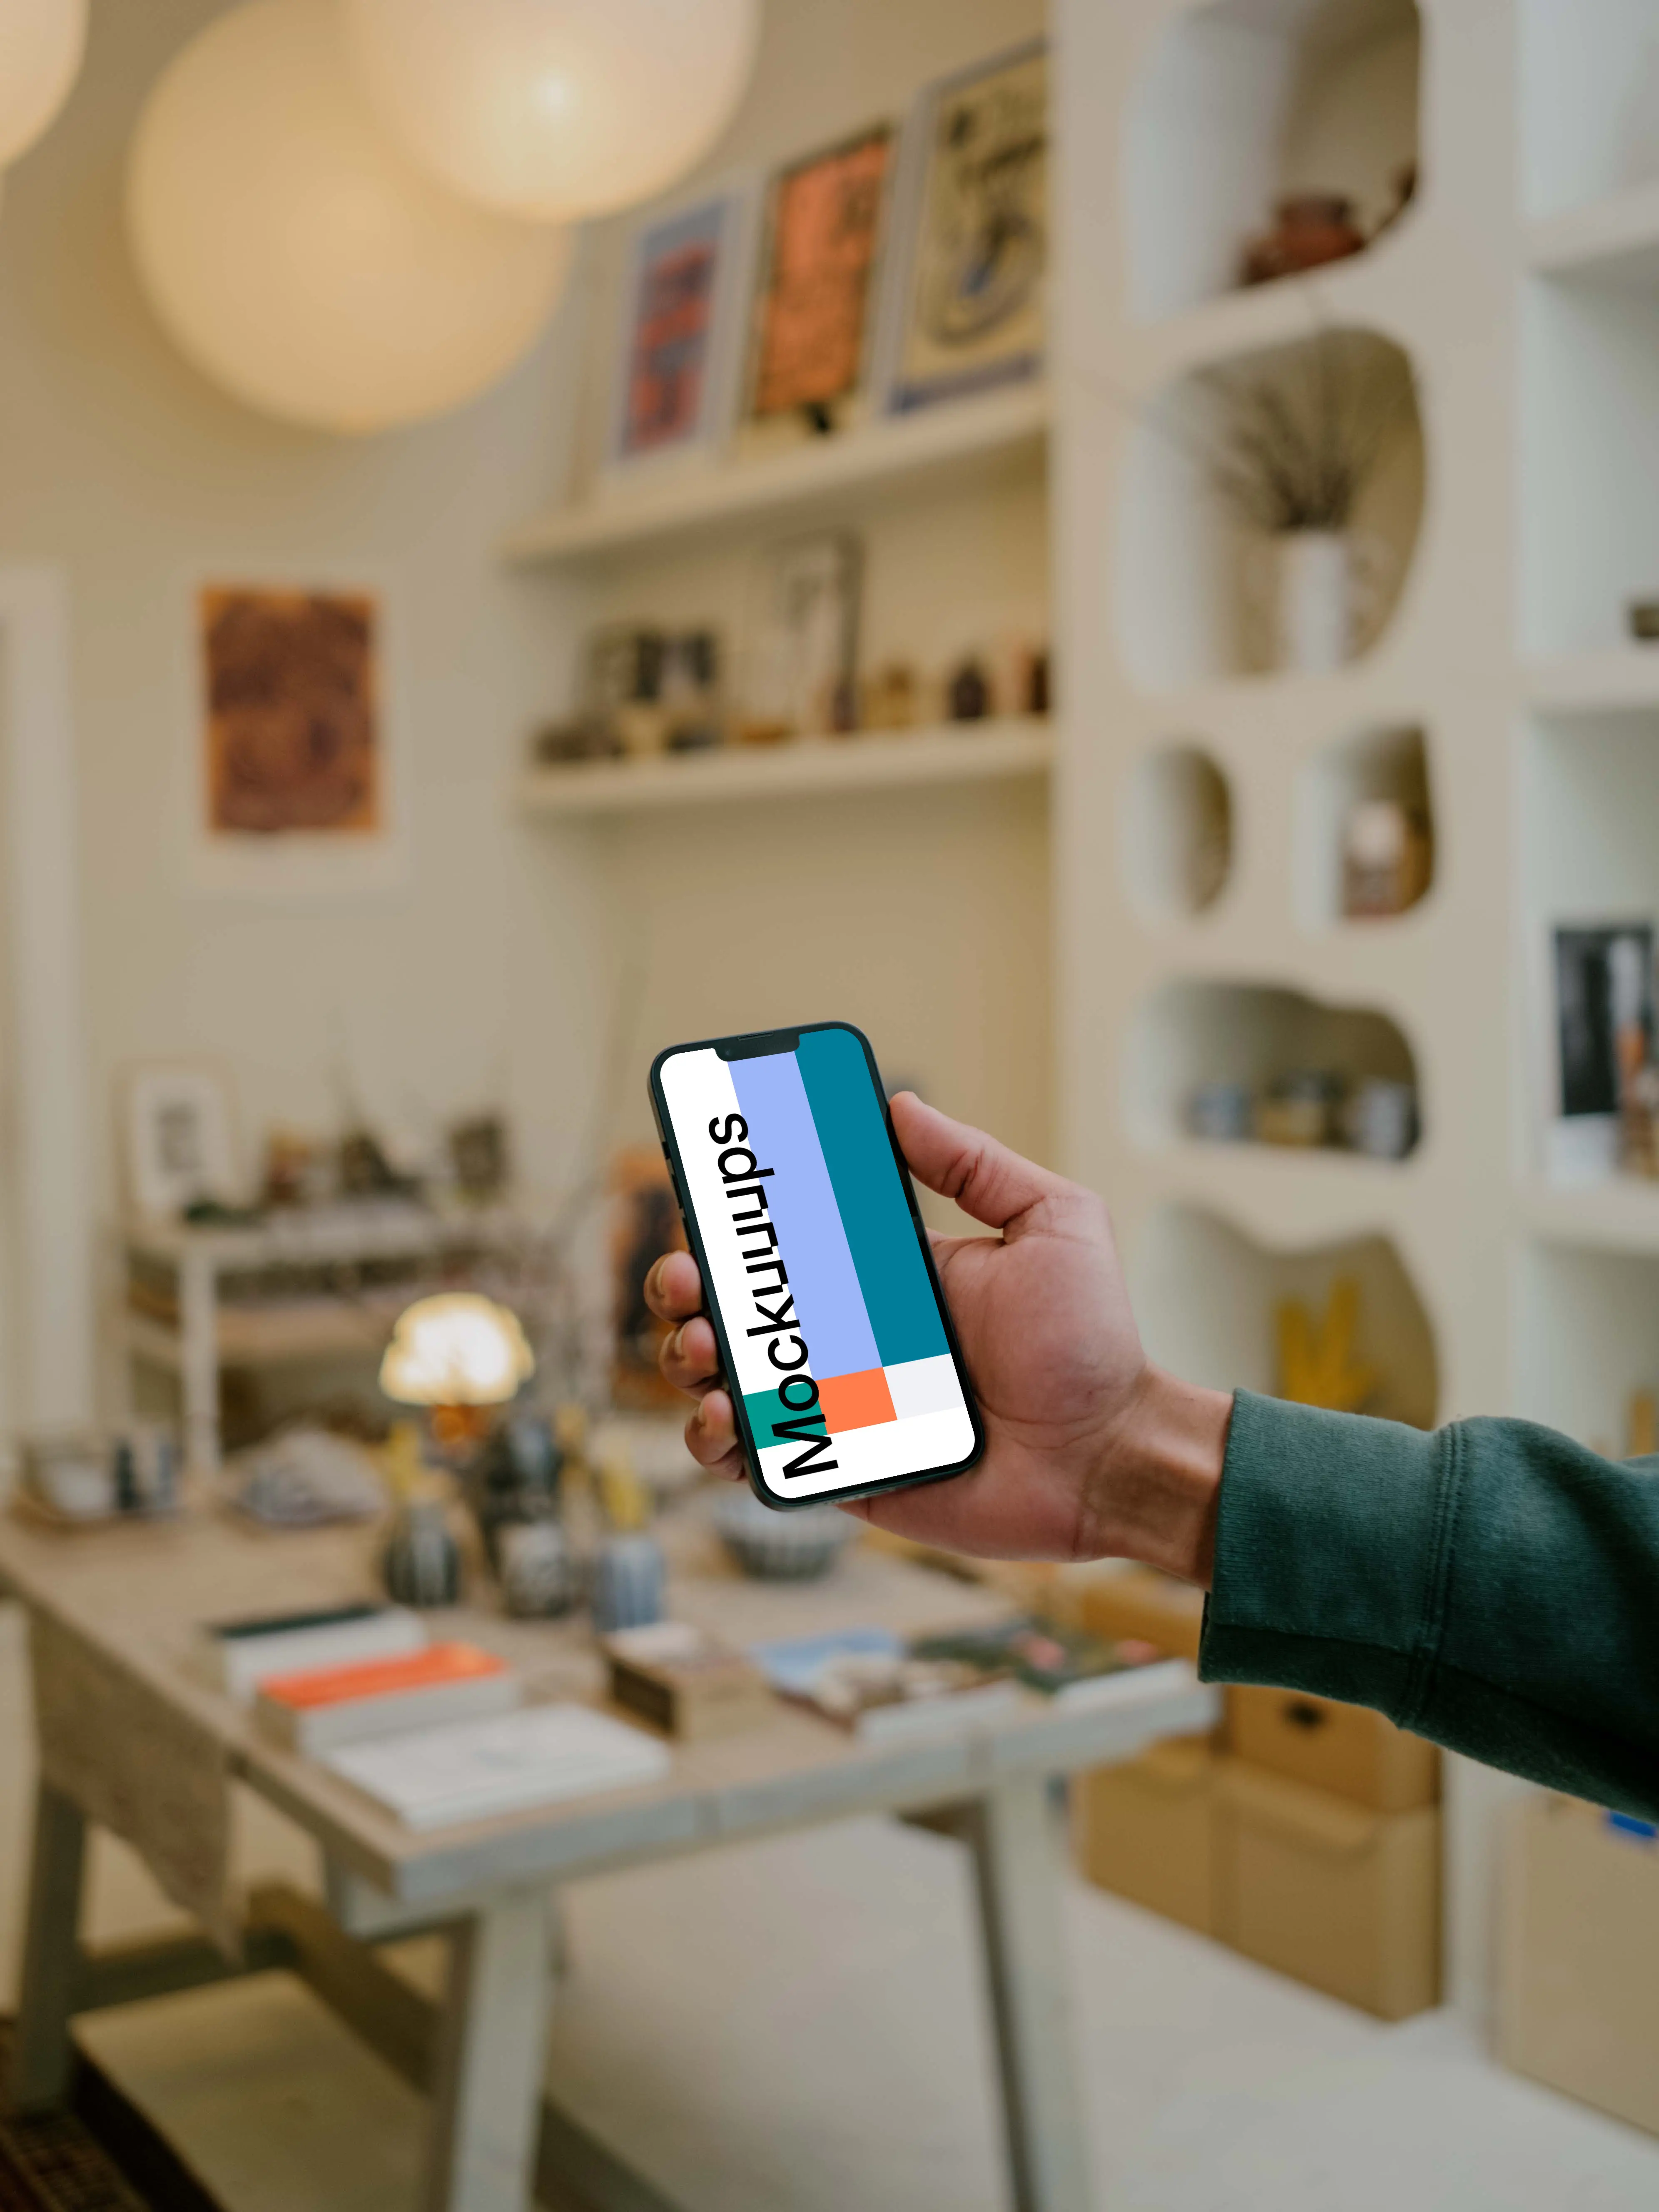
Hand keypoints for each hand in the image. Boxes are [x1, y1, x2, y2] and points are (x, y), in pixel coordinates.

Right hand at [647, 1094, 1228, 1581]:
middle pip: (738, 1306)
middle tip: (686, 1277)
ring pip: (729, 1380)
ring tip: (705, 1349)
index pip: (790, 1240)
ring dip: (691, 1357)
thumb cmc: (1090, 1344)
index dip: (736, 1221)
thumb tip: (898, 1107)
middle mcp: (852, 1338)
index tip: (705, 1193)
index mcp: (886, 1277)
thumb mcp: (1051, 1222)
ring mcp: (839, 1406)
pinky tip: (723, 1417)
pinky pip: (758, 1459)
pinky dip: (718, 1440)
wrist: (1110, 1454)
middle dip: (686, 1286)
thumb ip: (974, 1164)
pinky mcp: (841, 1471)